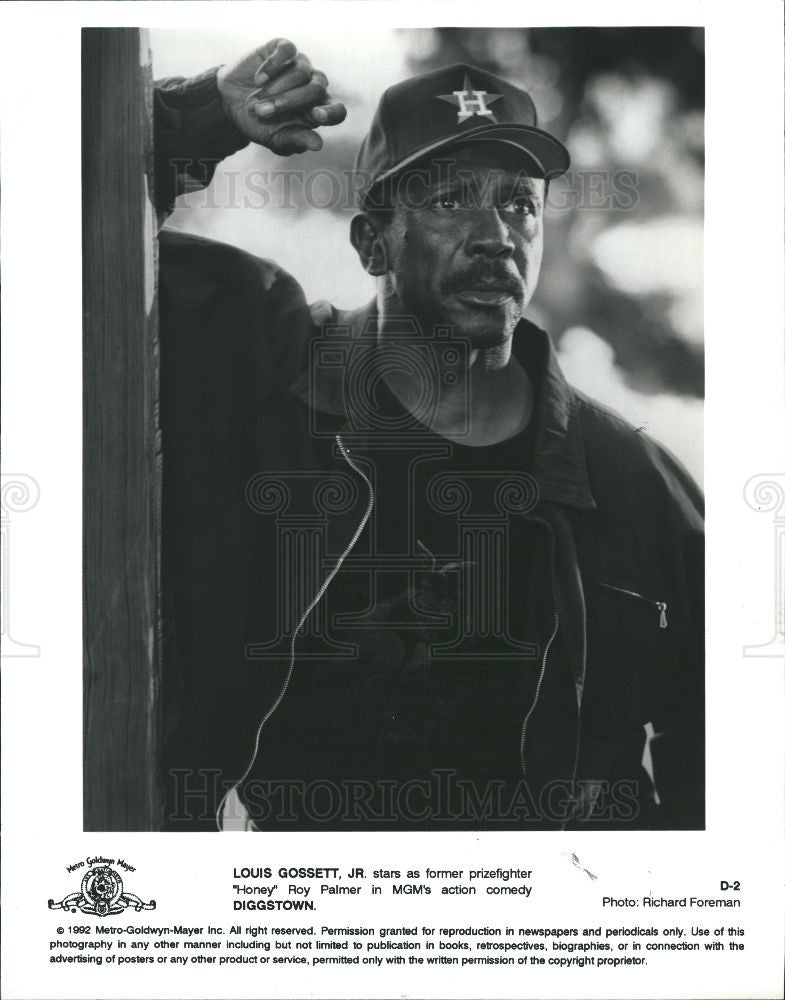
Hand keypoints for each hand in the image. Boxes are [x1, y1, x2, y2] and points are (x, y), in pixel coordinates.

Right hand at [216, 38, 346, 155]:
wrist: (231, 103)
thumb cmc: (259, 124)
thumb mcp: (276, 139)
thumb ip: (297, 141)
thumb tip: (318, 145)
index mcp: (317, 111)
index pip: (337, 111)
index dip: (331, 112)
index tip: (315, 115)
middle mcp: (313, 86)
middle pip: (316, 90)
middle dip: (288, 102)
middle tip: (263, 112)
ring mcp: (300, 65)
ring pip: (301, 72)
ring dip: (275, 89)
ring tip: (254, 103)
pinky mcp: (284, 49)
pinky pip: (287, 51)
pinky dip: (272, 66)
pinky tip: (258, 79)